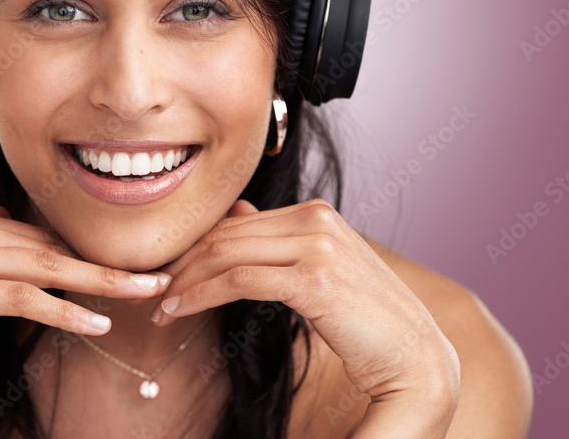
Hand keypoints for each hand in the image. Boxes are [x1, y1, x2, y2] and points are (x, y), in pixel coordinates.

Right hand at [0, 203, 171, 434]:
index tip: (119, 268)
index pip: (35, 236)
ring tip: (145, 293)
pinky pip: (23, 297)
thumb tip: (9, 224)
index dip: (78, 254)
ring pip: (46, 265)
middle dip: (105, 261)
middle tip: (154, 274)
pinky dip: (64, 309)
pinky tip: (96, 322)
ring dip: (101, 282)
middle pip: (50, 244)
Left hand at [148, 198, 459, 434]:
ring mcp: (316, 246)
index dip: (196, 247)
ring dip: (185, 282)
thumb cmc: (365, 321)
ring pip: (225, 255)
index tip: (169, 273)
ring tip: (161, 306)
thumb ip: (279, 241)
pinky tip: (180, 310)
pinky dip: (200, 295)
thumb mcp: (320, 269)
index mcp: (315, 212)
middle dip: (183, 264)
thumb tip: (239, 211)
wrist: (415, 357)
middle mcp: (315, 219)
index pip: (236, 224)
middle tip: (153, 290)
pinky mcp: (313, 279)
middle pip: (226, 235)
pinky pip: (238, 281)